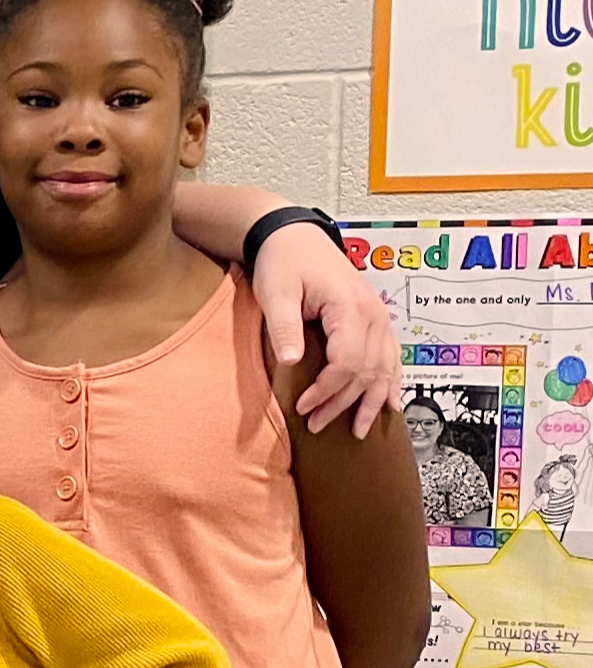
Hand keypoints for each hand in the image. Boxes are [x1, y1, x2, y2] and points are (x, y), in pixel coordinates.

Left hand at [255, 227, 399, 437]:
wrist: (295, 236)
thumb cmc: (284, 263)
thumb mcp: (276, 292)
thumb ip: (285, 326)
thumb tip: (291, 362)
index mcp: (350, 308)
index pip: (347, 362)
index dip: (327, 390)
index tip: (303, 407)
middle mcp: (373, 315)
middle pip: (367, 370)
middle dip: (343, 402)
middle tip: (316, 425)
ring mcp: (378, 318)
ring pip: (385, 367)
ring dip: (371, 400)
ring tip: (358, 430)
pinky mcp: (374, 320)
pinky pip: (391, 356)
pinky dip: (391, 382)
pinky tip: (390, 405)